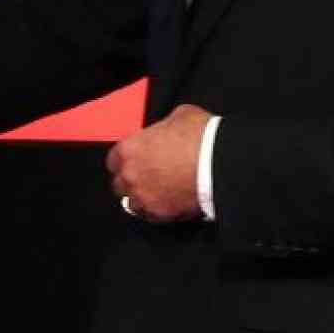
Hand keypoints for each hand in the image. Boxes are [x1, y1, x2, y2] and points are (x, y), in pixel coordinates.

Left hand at [106, 104, 212, 223]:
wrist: (220, 162)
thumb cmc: (198, 134)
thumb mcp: (178, 117)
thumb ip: (162, 129)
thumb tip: (165, 134)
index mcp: (128, 149)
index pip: (113, 160)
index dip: (125, 160)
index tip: (136, 161)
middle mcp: (130, 176)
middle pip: (119, 184)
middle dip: (130, 181)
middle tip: (147, 177)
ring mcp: (143, 197)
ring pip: (132, 203)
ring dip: (141, 197)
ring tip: (157, 193)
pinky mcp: (160, 214)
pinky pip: (150, 215)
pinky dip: (156, 210)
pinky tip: (167, 203)